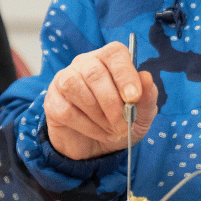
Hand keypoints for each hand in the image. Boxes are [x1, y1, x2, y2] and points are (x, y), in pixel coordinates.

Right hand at [44, 41, 157, 159]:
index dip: (125, 73)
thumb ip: (147, 97)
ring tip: (111, 129)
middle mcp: (84, 64)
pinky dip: (86, 126)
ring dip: (99, 115)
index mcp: (108, 60)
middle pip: (95, 73)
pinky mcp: (52, 101)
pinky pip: (66, 110)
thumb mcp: (141, 115)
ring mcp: (64, 80)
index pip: (114, 53)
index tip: (134, 97)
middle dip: (112, 103)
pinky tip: (97, 132)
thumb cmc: (119, 122)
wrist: (96, 147)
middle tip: (124, 124)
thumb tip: (147, 77)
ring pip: (76, 87)